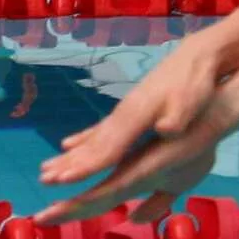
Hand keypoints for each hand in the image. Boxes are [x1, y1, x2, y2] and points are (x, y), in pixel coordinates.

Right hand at [37, 32, 228, 223]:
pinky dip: (80, 140)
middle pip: (93, 144)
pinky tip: (66, 145)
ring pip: (91, 138)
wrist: (193, 58)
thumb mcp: (191, 102)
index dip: (87, 164)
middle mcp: (123, 114)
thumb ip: (177, 118)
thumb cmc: (194, 84)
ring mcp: (122, 111)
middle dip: (69, 163)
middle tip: (45, 181)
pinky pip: (97, 129)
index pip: (108, 146)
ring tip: (46, 169)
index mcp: (136, 115)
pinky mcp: (127, 110)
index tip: (64, 180)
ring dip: (69, 155)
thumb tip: (166, 129)